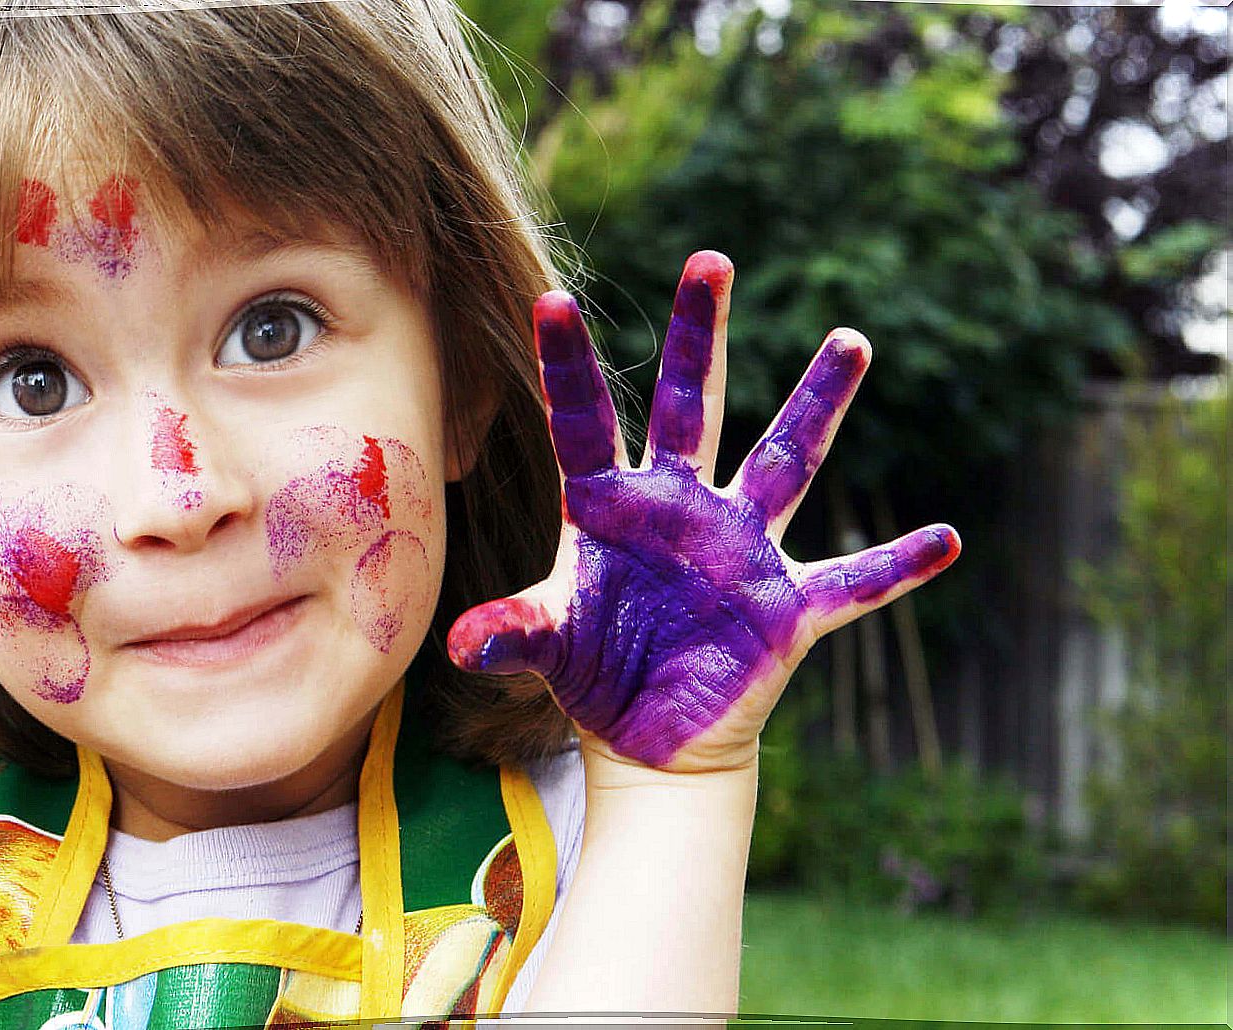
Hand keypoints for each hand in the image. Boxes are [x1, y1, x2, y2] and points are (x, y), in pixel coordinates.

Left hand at [448, 252, 958, 772]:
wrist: (651, 739)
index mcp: (610, 507)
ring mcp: (739, 550)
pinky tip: (947, 539)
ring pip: (783, 462)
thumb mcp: (548, 646)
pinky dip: (897, 565)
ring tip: (851, 341)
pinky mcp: (786, 607)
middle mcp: (680, 508)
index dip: (570, 366)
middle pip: (692, 405)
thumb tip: (461, 643)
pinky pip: (852, 582)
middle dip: (699, 336)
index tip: (553, 299)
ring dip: (817, 404)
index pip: (586, 423)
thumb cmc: (596, 673)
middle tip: (711, 259)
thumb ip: (512, 633)